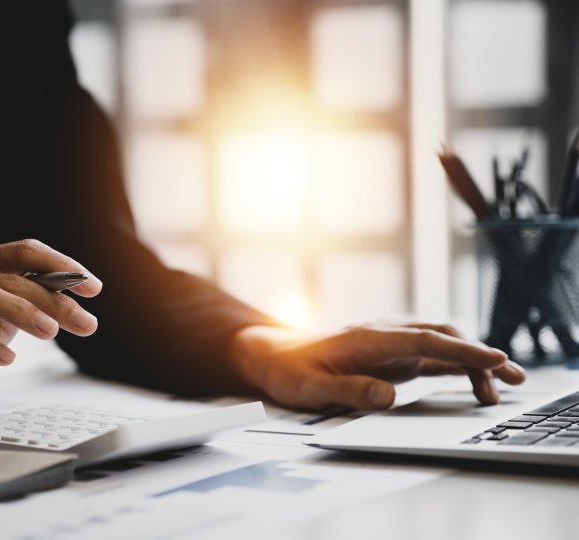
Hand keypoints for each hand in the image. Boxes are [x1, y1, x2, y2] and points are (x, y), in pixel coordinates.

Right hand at [0, 239, 102, 413]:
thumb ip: (29, 303)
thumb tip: (75, 300)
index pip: (23, 251)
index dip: (61, 265)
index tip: (93, 288)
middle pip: (9, 275)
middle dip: (53, 298)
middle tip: (85, 322)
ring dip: (21, 311)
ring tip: (50, 333)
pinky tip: (8, 358)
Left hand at [230, 322, 525, 410]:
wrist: (270, 353)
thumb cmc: (288, 369)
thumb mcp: (311, 388)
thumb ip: (351, 390)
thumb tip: (389, 396)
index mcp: (367, 339)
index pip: (425, 341)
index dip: (462, 351)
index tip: (494, 359)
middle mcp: (383, 335)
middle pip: (441, 338)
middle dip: (479, 355)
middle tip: (513, 377)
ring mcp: (387, 342)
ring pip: (439, 345)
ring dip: (471, 360)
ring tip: (503, 384)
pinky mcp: (387, 354)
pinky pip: (428, 355)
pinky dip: (454, 365)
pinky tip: (474, 379)